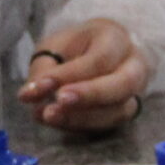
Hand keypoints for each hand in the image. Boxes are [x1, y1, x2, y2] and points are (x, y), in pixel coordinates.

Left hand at [20, 18, 147, 132]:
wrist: (98, 52)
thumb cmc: (76, 47)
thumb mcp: (55, 47)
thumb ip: (43, 70)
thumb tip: (28, 95)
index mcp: (117, 39)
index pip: (100, 58)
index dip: (70, 75)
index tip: (40, 86)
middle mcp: (135, 65)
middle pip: (123, 84)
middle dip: (87, 97)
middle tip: (53, 107)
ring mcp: (136, 92)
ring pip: (118, 110)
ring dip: (81, 118)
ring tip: (49, 116)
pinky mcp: (126, 113)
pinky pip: (110, 124)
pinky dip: (82, 125)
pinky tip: (58, 121)